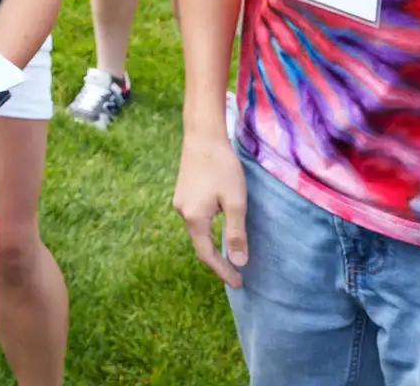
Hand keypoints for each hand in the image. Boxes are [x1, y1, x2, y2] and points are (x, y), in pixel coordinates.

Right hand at [173, 132, 250, 287]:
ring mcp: (180, 201)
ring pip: (197, 230)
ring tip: (228, 253)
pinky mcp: (183, 191)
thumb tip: (239, 262)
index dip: (223, 271)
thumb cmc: (222, 167)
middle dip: (217, 260)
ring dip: (212, 244)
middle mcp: (182, 212)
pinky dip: (207, 229)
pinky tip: (219, 225)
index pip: (208, 255)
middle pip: (200, 244)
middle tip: (236, 273)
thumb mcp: (235, 202)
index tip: (238, 283)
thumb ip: (236, 233)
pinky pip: (196, 218)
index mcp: (194, 219)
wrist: (202, 135)